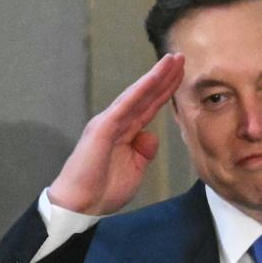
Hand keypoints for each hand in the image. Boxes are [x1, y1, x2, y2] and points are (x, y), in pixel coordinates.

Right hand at [47, 53, 185, 215]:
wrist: (80, 205)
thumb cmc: (102, 191)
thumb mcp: (134, 171)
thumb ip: (144, 152)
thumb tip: (151, 136)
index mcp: (125, 133)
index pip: (149, 107)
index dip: (165, 91)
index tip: (180, 75)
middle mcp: (116, 122)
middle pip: (145, 96)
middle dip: (164, 77)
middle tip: (181, 57)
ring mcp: (109, 122)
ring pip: (136, 94)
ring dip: (155, 77)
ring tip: (172, 61)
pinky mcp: (103, 127)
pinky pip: (125, 105)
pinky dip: (140, 90)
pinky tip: (154, 77)